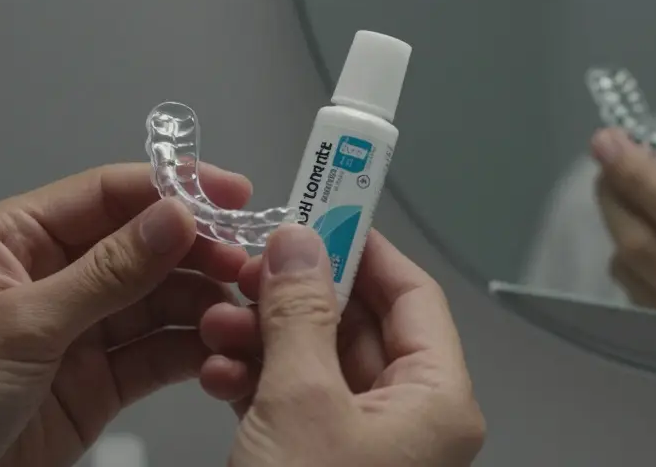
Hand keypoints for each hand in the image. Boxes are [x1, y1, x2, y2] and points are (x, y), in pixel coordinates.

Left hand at [0, 163, 251, 466]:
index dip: (173, 188)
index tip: (230, 192)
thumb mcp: (21, 326)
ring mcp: (82, 328)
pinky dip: (196, 348)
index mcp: (16, 241)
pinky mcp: (102, 378)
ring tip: (239, 310)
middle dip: (199, 250)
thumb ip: (107, 272)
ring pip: (162, 298)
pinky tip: (221, 348)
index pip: (107, 194)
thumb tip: (174, 216)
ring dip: (204, 301)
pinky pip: (162, 351)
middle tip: (244, 260)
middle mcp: (54, 276)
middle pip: (145, 245)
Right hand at [197, 225, 485, 466]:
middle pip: (359, 326)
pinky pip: (295, 405)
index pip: (414, 296)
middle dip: (295, 296)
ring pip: (318, 364)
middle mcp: (413, 420)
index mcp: (439, 401)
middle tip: (249, 267)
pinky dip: (255, 383)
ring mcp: (366, 445)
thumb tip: (299, 243)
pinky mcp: (319, 462)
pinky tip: (217, 369)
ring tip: (218, 320)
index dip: (365, 250)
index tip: (321, 212)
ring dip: (263, 338)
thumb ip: (299, 314)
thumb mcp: (301, 401)